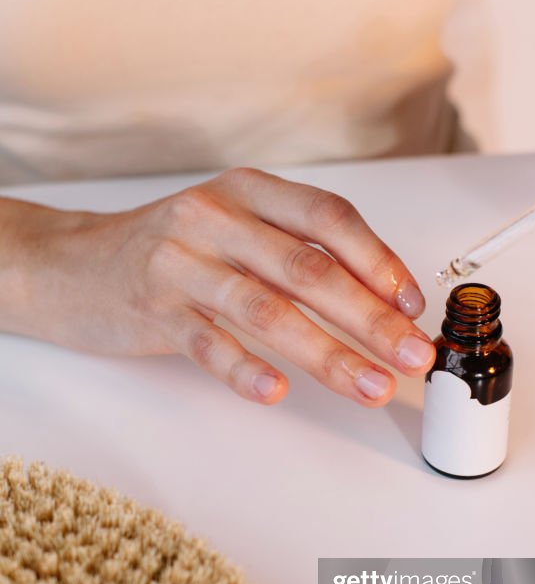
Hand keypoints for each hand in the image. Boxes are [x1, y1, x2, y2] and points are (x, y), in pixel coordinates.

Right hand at [4, 169, 435, 404]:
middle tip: (411, 356)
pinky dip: (243, 367)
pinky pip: (206, 342)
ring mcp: (182, 262)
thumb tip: (380, 301)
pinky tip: (275, 391)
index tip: (413, 306)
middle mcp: (218, 218)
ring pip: (267, 309)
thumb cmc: (170, 251)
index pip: (329, 219)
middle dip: (371, 319)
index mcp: (250, 192)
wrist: (72, 264)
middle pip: (309, 269)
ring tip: (370, 386)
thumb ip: (296, 253)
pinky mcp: (153, 308)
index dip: (380, 262)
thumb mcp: (236, 230)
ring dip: (328, 353)